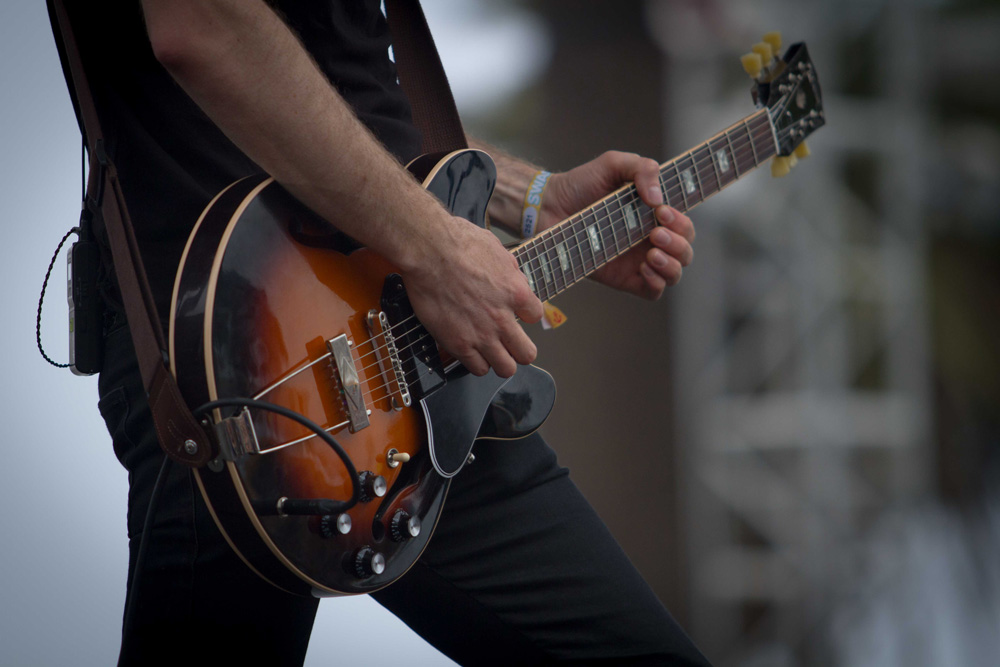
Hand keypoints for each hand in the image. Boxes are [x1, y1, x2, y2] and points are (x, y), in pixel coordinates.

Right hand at [400, 217, 542, 377]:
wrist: (429, 251)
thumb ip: (510, 273)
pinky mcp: (458, 344)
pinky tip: (471, 353)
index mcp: (517, 293)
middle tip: (510, 344)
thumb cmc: (458, 243)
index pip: (536, 316)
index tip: (517, 314)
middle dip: (520, 349)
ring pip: (505, 368)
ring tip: (492, 353)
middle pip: (527, 353)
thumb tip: (513, 280)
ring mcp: (481, 335)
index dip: (526, 315)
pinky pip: (478, 369)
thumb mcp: (498, 251)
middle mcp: (503, 318)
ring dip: (500, 361)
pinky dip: (477, 363)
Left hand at [538, 151, 694, 298]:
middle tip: (654, 232)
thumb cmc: (581, 184)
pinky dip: (657, 282)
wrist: (550, 207)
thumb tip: (658, 199)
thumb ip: (642, 169)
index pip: (684, 224)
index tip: (662, 211)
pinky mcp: (624, 279)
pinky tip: (645, 268)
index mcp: (654, 214)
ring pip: (674, 273)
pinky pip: (653, 291)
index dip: (682, 221)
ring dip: (672, 263)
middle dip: (679, 242)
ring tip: (652, 253)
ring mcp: (638, 260)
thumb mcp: (613, 164)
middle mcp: (650, 238)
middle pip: (685, 249)